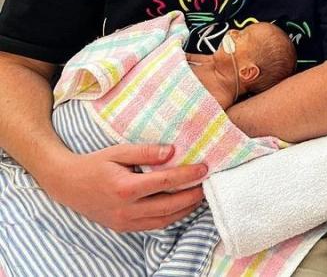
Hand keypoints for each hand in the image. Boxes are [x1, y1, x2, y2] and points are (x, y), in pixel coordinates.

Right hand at [44, 144, 206, 231]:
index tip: (205, 168)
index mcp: (125, 188)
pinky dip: (170, 218)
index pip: (166, 183)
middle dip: (192, 196)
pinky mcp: (122, 227)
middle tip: (208, 185)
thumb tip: (172, 152)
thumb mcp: (119, 151)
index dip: (188, 175)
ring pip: (163, 221)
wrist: (67, 184)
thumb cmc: (94, 164)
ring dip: (184, 210)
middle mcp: (126, 209)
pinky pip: (152, 226)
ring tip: (199, 196)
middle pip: (169, 206)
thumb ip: (146, 152)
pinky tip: (180, 207)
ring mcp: (124, 222)